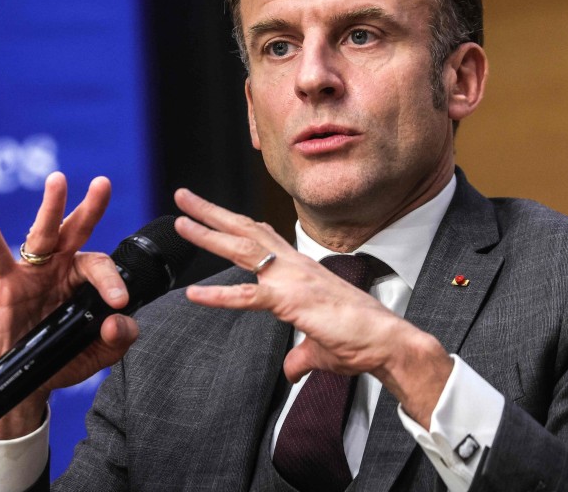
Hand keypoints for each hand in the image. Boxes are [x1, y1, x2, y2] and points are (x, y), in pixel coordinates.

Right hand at [0, 172, 138, 438]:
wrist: (28, 384)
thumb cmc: (64, 359)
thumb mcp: (101, 352)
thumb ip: (120, 336)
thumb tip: (116, 318)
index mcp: (83, 277)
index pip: (101, 267)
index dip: (112, 281)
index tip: (118, 302)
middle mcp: (59, 267)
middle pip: (76, 231)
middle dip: (91, 207)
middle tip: (103, 183)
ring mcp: (32, 272)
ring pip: (42, 233)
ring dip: (50, 206)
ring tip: (58, 180)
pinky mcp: (4, 284)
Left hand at [173, 188, 452, 426]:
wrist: (387, 342)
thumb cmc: (360, 340)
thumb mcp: (319, 347)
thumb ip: (299, 355)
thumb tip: (291, 370)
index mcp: (302, 268)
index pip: (264, 237)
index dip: (237, 224)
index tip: (215, 213)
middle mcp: (295, 266)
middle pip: (246, 231)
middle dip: (212, 213)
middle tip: (184, 197)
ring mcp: (293, 279)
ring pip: (243, 249)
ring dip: (208, 233)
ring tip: (180, 222)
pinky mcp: (291, 301)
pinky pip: (249, 296)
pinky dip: (219, 295)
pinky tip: (194, 294)